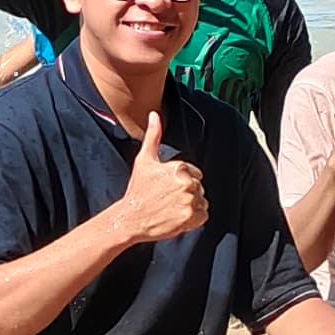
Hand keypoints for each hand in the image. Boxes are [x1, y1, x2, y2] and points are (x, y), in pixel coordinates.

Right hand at [113, 108, 207, 246]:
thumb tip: (154, 115)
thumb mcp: (144, 160)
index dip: (182, 181)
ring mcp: (189, 201)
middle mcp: (186, 183)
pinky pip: (203, 216)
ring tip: (172, 208)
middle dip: (187, 194)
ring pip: (202, 202)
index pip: (195, 174)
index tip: (168, 188)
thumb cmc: (138, 190)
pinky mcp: (190, 217)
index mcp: (179, 167)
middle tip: (168, 199)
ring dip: (191, 207)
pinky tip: (178, 217)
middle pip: (199, 188)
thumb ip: (154, 136)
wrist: (131, 218)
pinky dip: (194, 219)